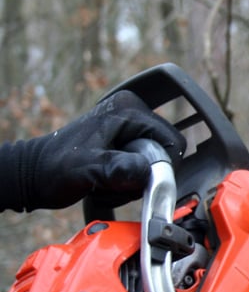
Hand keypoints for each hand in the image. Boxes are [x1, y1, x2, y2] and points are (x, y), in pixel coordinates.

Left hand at [0, 90, 186, 211]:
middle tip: (116, 181)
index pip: (172, 141)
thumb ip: (119, 168)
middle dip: (145, 174)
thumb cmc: (54, 169)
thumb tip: (148, 173)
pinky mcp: (124, 140)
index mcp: (128, 109)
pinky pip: (143, 165)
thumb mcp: (88, 169)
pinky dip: (130, 179)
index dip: (161, 166)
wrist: (32, 175)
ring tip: (108, 181)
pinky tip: (109, 181)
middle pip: (165, 153)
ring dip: (135, 180)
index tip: (137, 180)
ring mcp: (128, 126)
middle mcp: (131, 112)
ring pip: (155, 163)